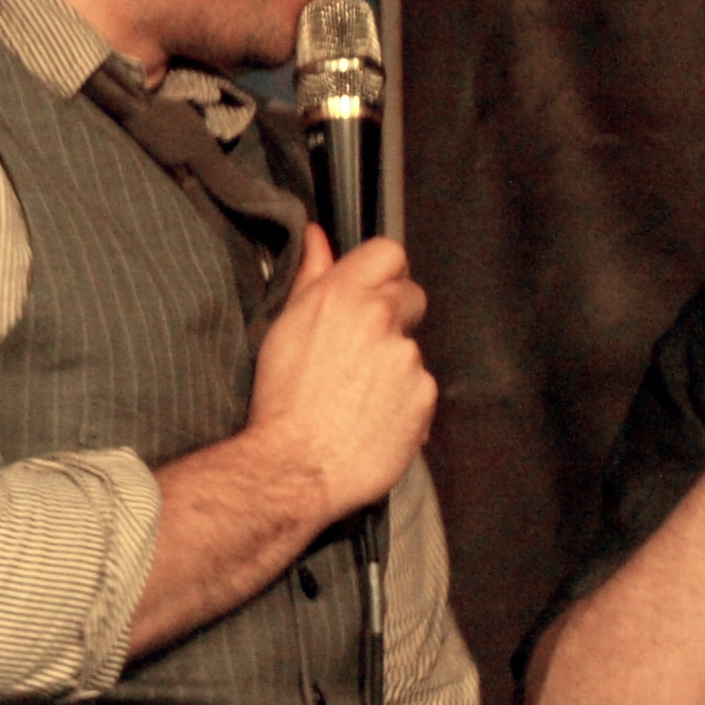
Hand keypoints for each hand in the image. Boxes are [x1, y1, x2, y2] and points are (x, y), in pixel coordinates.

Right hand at [247, 230, 434, 527]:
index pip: (389, 252)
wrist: (293, 467)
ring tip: (359, 397)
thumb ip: (310, 276)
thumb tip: (317, 237)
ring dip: (395, 366)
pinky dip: (405, 403)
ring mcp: (407, 357)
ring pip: (413, 348)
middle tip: (361, 353)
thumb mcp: (284, 328)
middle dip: (394, 317)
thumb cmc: (280, 401)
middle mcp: (379, 317)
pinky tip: (374, 419)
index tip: (372, 295)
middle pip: (410, 296)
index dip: (384, 273)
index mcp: (341, 295)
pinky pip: (422, 390)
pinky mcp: (424, 395)